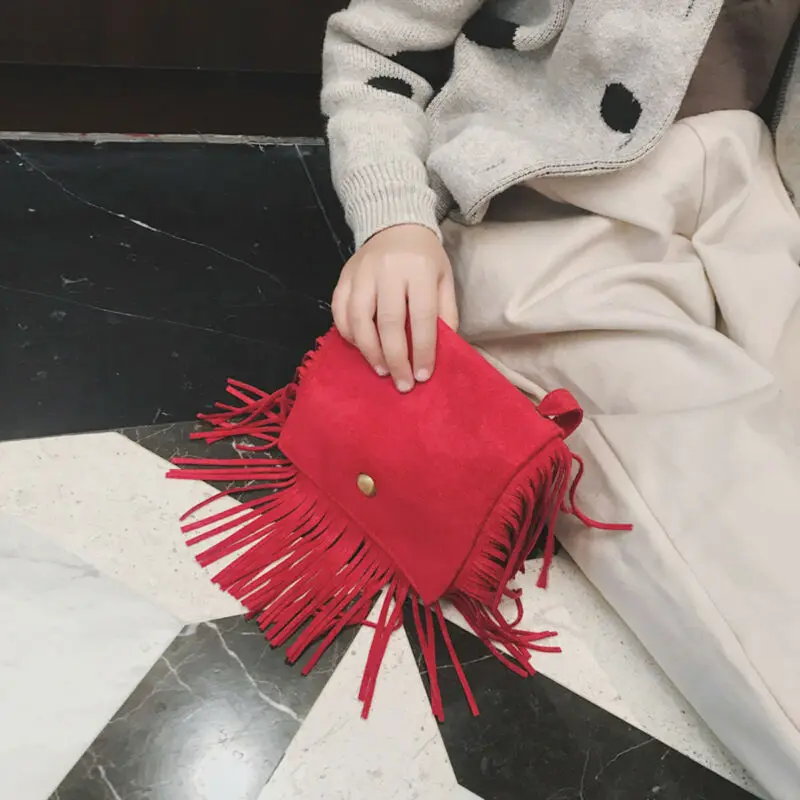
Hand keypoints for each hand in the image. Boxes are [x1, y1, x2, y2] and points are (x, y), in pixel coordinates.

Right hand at [332, 224, 458, 391]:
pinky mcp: (343, 277)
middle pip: (388, 322)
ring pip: (359, 319)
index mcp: (419, 270)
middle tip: (402, 384)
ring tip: (382, 371)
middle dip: (396, 358)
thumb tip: (441, 351)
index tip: (423, 375)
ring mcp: (362, 273)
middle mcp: (388, 270)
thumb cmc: (425, 259)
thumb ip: (445, 313)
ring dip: (370, 352)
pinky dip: (348, 335)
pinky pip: (339, 311)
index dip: (423, 349)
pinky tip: (362, 350)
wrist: (396, 225)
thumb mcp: (444, 280)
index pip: (422, 316)